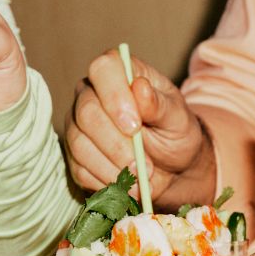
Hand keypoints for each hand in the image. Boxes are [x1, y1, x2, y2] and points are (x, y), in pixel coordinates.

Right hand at [64, 49, 214, 205]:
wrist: (172, 167)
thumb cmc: (176, 133)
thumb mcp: (179, 120)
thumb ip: (161, 105)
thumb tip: (140, 88)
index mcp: (120, 72)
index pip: (104, 69)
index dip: (115, 96)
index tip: (134, 127)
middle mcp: (92, 93)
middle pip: (87, 112)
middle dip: (116, 144)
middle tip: (142, 165)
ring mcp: (79, 125)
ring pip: (79, 143)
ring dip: (112, 167)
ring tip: (140, 179)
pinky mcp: (75, 155)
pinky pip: (80, 169)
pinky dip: (105, 182)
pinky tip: (126, 186)